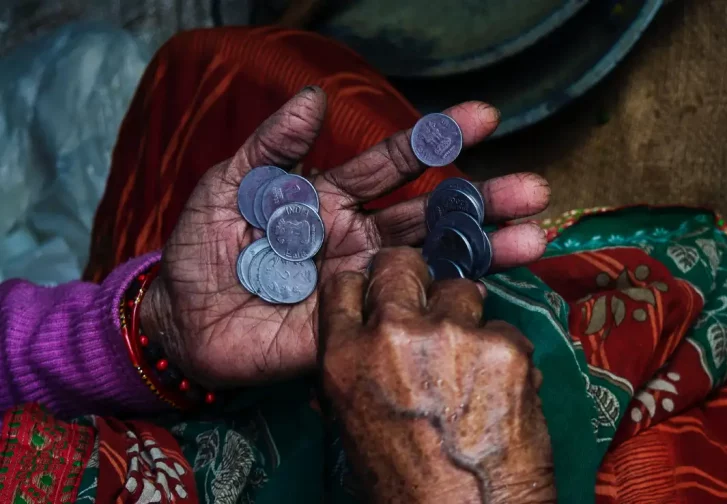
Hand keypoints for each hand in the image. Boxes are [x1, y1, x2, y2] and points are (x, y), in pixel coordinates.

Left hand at [140, 87, 549, 386]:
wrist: (180, 321)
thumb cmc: (203, 249)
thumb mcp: (228, 185)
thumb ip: (271, 147)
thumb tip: (314, 99)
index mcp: (335, 198)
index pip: (395, 163)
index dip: (437, 139)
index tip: (484, 118)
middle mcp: (362, 238)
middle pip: (432, 214)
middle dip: (484, 199)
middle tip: (533, 189)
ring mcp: (366, 284)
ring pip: (433, 263)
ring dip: (484, 250)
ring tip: (534, 238)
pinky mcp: (358, 328)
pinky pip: (405, 315)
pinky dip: (444, 303)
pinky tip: (484, 290)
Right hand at [319, 248, 554, 503]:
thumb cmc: (409, 490)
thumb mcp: (355, 430)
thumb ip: (357, 375)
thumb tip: (362, 349)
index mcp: (345, 359)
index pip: (344, 284)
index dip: (367, 286)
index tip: (382, 293)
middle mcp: (393, 336)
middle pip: (401, 266)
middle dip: (418, 279)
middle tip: (433, 302)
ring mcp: (452, 336)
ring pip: (462, 290)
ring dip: (468, 316)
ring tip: (473, 360)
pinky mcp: (505, 347)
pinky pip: (507, 329)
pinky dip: (508, 355)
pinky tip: (504, 391)